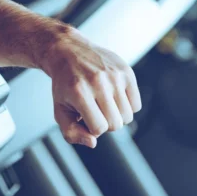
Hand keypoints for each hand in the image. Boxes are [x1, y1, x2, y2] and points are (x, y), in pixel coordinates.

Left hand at [41, 28, 141, 147]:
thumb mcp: (59, 109)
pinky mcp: (127, 72)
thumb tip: (93, 143)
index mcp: (79, 93)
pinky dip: (126, 107)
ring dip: (116, 116)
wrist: (68, 52)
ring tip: (102, 104)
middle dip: (105, 124)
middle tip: (93, 111)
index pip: (98, 128)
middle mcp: (99, 83)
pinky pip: (136, 105)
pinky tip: (112, 97)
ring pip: (128, 116)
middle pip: (116, 124)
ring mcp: (115, 76)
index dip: (91, 129)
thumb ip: (71, 132)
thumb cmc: (64, 85)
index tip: (83, 118)